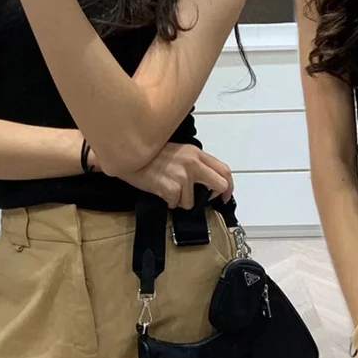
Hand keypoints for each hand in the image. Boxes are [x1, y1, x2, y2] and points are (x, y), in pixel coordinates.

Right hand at [120, 144, 234, 209]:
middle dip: (213, 196)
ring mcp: (183, 176)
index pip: (224, 170)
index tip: (225, 195)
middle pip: (219, 185)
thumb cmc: (150, 155)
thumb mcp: (178, 152)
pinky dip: (169, 202)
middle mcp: (193, 163)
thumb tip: (207, 181)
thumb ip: (195, 163)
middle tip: (204, 200)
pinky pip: (177, 204)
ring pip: (193, 201)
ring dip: (181, 200)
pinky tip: (161, 191)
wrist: (128, 154)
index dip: (228, 186)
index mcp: (196, 153)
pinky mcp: (172, 188)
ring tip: (169, 189)